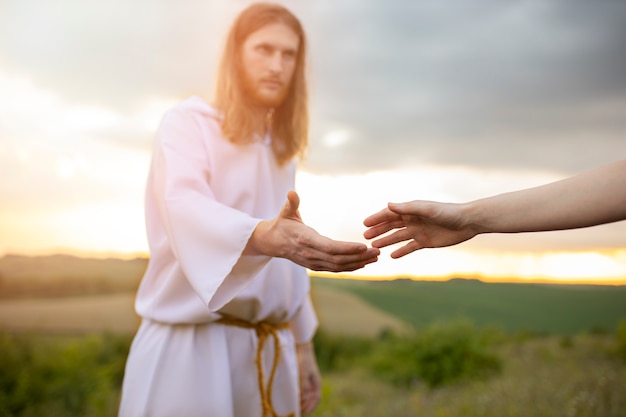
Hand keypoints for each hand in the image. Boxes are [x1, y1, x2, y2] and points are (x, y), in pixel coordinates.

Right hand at [250, 191, 379, 271]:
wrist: (272, 243)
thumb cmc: (282, 224)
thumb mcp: (285, 212)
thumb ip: (291, 203)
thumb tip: (291, 192)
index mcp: (305, 240)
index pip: (329, 247)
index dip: (347, 248)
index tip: (363, 246)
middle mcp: (310, 254)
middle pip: (338, 259)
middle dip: (359, 257)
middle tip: (377, 252)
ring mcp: (313, 263)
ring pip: (339, 266)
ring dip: (359, 263)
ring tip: (376, 257)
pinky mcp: (316, 266)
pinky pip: (337, 269)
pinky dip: (351, 267)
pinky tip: (365, 263)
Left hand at [296, 341, 320, 413]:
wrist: (302, 348)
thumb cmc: (303, 360)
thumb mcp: (303, 373)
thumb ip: (304, 385)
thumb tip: (304, 397)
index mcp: (317, 382)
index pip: (316, 398)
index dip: (311, 406)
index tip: (304, 411)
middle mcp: (315, 383)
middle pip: (313, 398)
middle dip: (307, 406)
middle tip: (299, 411)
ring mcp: (311, 380)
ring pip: (310, 395)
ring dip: (305, 401)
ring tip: (297, 406)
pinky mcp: (305, 377)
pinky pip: (306, 390)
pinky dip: (302, 396)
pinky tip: (296, 397)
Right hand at [363, 200, 478, 257]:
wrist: (467, 222)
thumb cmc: (448, 212)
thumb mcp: (426, 209)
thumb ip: (407, 208)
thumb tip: (388, 205)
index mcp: (411, 210)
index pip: (390, 214)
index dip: (377, 218)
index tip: (365, 224)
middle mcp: (413, 220)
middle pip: (391, 225)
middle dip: (378, 230)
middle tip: (365, 237)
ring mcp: (418, 231)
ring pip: (398, 237)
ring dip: (386, 241)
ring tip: (374, 247)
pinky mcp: (425, 242)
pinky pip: (410, 247)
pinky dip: (401, 251)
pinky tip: (392, 256)